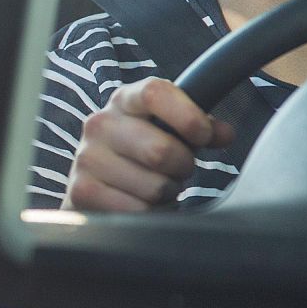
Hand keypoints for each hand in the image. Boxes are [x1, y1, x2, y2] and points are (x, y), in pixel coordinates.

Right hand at [62, 77, 234, 211]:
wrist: (96, 183)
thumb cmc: (139, 152)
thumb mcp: (167, 130)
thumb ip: (198, 127)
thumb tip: (224, 133)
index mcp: (124, 100)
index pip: (155, 93)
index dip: (187, 116)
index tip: (204, 135)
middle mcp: (100, 124)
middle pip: (161, 150)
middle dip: (182, 167)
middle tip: (177, 169)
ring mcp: (87, 158)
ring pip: (154, 187)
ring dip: (165, 194)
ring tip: (154, 187)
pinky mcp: (82, 191)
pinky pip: (138, 211)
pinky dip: (150, 214)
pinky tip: (140, 204)